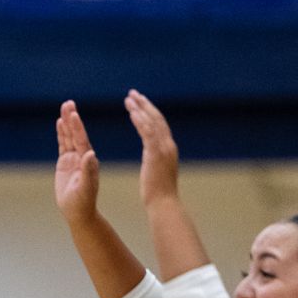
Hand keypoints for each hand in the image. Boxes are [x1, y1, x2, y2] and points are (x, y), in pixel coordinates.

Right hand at [54, 101, 100, 226]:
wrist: (77, 212)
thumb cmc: (83, 202)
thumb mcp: (86, 187)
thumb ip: (88, 170)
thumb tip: (90, 154)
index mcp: (89, 160)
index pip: (82, 140)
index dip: (77, 127)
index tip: (74, 114)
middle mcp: (83, 156)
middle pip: (76, 134)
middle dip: (72, 119)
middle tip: (69, 103)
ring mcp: (74, 158)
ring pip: (69, 137)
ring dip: (67, 122)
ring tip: (65, 107)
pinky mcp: (65, 163)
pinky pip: (63, 145)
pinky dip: (62, 133)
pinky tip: (60, 122)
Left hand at [125, 89, 179, 205]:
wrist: (164, 204)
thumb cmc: (159, 195)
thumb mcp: (158, 173)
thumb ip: (156, 161)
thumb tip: (153, 159)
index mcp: (168, 149)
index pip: (160, 125)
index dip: (150, 112)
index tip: (140, 103)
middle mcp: (168, 145)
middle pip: (157, 118)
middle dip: (145, 104)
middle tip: (132, 93)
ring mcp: (164, 148)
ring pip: (152, 121)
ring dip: (140, 108)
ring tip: (129, 98)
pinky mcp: (156, 153)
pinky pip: (148, 131)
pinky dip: (140, 119)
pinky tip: (131, 111)